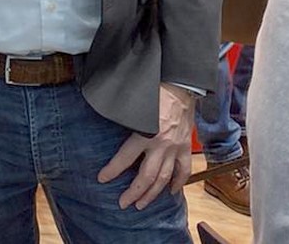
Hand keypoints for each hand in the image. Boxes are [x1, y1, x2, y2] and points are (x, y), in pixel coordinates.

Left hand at [96, 83, 193, 209]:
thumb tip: (106, 117)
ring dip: (153, 194)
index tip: (102, 178)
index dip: (112, 170)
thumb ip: (124, 117)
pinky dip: (178, 182)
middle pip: (146, 176)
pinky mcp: (186, 146)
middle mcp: (161, 144)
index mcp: (145, 132)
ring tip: (142, 204)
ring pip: (164, 178)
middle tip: (123, 203)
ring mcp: (175, 147)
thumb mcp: (134, 102)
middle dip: (134, 192)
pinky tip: (171, 191)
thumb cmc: (156, 88)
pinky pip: (184, 170)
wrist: (182, 83)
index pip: (125, 157)